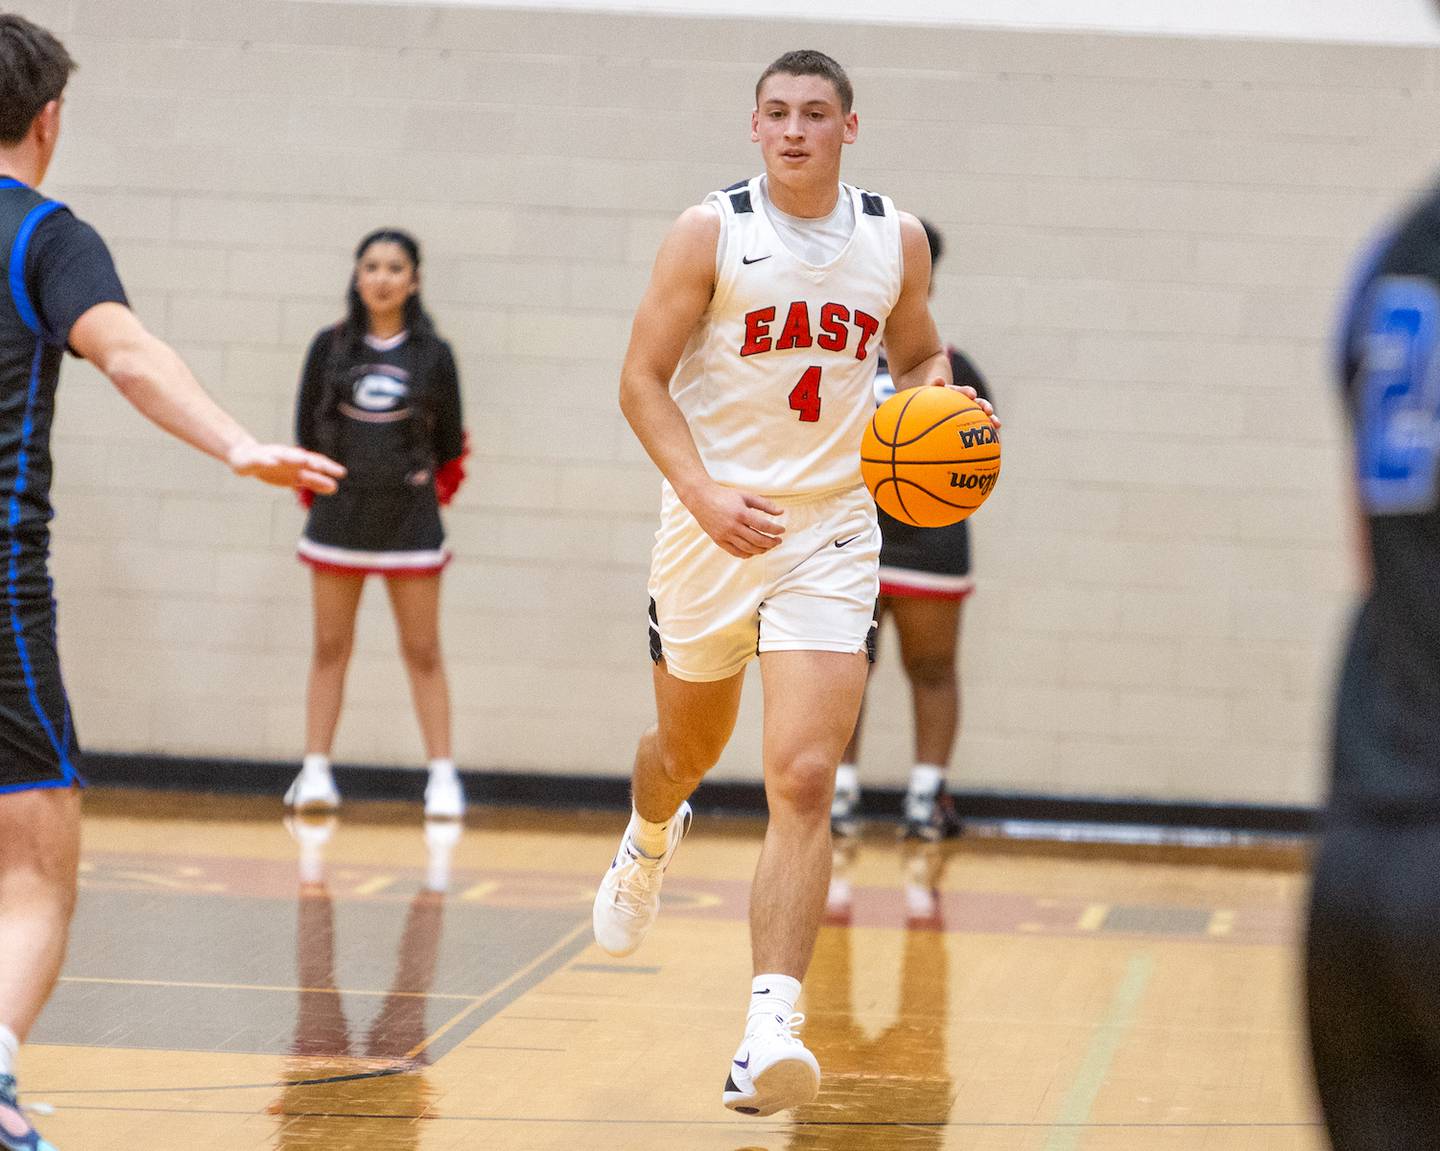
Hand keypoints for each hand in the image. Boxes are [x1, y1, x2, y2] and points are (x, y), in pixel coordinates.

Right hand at [228, 440, 345, 492]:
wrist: (244, 456)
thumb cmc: (273, 467)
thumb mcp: (294, 476)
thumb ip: (313, 481)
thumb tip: (334, 487)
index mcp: (298, 463)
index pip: (316, 464)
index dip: (328, 468)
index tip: (342, 473)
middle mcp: (288, 457)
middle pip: (303, 458)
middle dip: (314, 462)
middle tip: (324, 467)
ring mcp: (272, 456)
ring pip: (284, 456)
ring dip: (293, 457)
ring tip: (303, 460)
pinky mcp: (256, 459)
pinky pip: (261, 460)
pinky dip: (267, 460)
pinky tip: (272, 462)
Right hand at [686, 483, 785, 558]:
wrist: (701, 499)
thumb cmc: (725, 496)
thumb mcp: (745, 496)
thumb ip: (764, 504)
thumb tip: (781, 512)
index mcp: (741, 513)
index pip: (763, 525)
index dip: (776, 530)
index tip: (782, 531)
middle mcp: (733, 526)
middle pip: (757, 540)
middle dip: (771, 542)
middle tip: (778, 541)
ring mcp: (725, 535)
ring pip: (747, 548)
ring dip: (761, 550)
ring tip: (768, 547)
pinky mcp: (718, 540)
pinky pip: (735, 552)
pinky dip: (747, 554)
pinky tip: (754, 551)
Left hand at [932, 379, 999, 428]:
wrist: (936, 409)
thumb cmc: (933, 402)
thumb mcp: (932, 393)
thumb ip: (934, 386)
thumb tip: (939, 379)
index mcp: (957, 394)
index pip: (965, 391)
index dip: (968, 392)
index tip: (972, 395)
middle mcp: (968, 403)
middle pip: (978, 402)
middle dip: (984, 405)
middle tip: (988, 411)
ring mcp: (972, 412)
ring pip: (983, 415)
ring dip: (991, 418)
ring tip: (998, 424)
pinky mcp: (974, 423)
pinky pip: (982, 429)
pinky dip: (989, 432)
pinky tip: (996, 439)